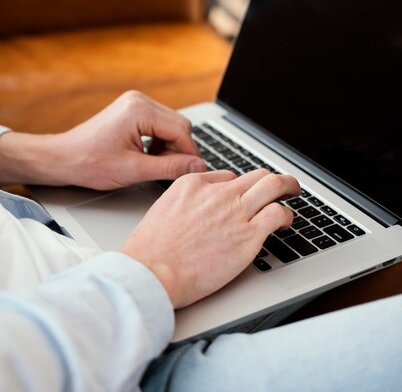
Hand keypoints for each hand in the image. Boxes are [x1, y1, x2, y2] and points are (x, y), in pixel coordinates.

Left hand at [0, 91, 205, 188]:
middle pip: (178, 125)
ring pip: (169, 126)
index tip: (193, 172)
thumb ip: (169, 167)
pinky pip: (156, 125)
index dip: (189, 154)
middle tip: (171, 172)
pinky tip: (147, 157)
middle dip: (178, 150)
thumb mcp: (134, 170)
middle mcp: (138, 100)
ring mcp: (134, 103)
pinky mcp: (130, 111)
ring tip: (154, 166)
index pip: (181, 130)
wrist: (63, 159)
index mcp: (140, 110)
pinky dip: (157, 142)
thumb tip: (197, 166)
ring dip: (168, 147)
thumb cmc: (89, 164)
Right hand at [120, 169, 300, 308]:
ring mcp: (235, 212)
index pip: (228, 177)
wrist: (153, 269)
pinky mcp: (248, 236)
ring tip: (292, 195)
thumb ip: (184, 204)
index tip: (242, 198)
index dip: (238, 188)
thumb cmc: (151, 250)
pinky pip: (278, 214)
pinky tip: (284, 224)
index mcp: (193, 185)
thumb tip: (194, 211)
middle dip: (272, 180)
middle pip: (256, 175)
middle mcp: (218, 194)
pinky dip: (286, 216)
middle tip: (281, 186)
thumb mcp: (162, 210)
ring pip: (274, 185)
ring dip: (288, 188)